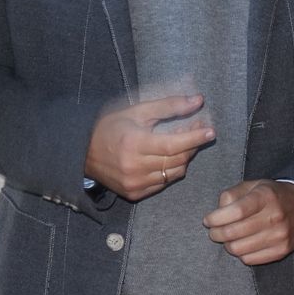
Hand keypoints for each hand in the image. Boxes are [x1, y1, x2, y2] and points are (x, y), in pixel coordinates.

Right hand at [84, 94, 214, 201]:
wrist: (83, 153)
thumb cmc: (111, 127)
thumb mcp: (138, 111)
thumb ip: (169, 106)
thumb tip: (198, 101)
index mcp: (135, 144)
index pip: (173, 145)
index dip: (194, 138)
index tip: (210, 131)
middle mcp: (135, 167)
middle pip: (176, 160)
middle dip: (191, 145)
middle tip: (197, 130)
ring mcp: (135, 183)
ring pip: (173, 174)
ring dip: (183, 158)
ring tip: (182, 143)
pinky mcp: (134, 193)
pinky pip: (163, 183)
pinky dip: (170, 171)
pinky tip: (167, 158)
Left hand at [203, 180, 293, 265]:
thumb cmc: (272, 195)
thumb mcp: (253, 185)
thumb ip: (232, 194)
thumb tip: (217, 212)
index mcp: (265, 197)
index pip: (236, 212)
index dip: (216, 218)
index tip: (208, 220)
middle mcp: (274, 217)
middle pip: (234, 232)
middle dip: (216, 233)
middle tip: (213, 231)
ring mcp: (279, 236)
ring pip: (239, 249)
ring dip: (227, 245)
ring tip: (227, 238)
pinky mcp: (281, 251)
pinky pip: (250, 259)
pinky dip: (240, 253)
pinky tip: (241, 244)